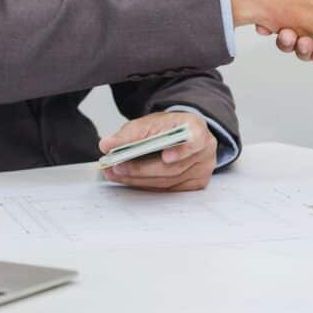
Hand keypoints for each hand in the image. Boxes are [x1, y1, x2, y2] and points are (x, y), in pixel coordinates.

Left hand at [99, 112, 217, 191]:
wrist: (181, 135)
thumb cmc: (168, 128)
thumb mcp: (151, 122)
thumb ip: (130, 133)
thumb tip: (107, 145)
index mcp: (197, 128)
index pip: (194, 140)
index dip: (182, 151)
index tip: (165, 157)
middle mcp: (205, 150)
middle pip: (174, 167)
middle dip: (143, 169)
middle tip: (119, 167)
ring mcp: (202, 170)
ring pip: (169, 182)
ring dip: (139, 180)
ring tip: (116, 174)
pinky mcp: (195, 184)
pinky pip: (169, 190)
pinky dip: (147, 185)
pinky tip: (131, 180)